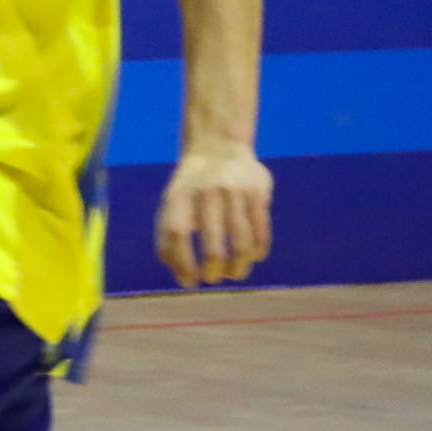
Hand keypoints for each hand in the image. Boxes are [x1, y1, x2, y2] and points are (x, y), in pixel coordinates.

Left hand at [154, 146, 272, 286]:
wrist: (218, 148)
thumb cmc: (191, 188)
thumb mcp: (172, 204)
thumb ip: (169, 238)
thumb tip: (183, 278)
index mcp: (179, 197)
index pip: (177, 237)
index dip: (183, 264)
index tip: (190, 282)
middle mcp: (207, 194)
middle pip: (213, 247)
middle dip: (214, 271)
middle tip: (214, 279)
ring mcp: (234, 193)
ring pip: (242, 244)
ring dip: (239, 266)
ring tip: (235, 274)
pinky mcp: (258, 193)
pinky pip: (261, 232)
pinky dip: (258, 252)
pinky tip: (252, 257)